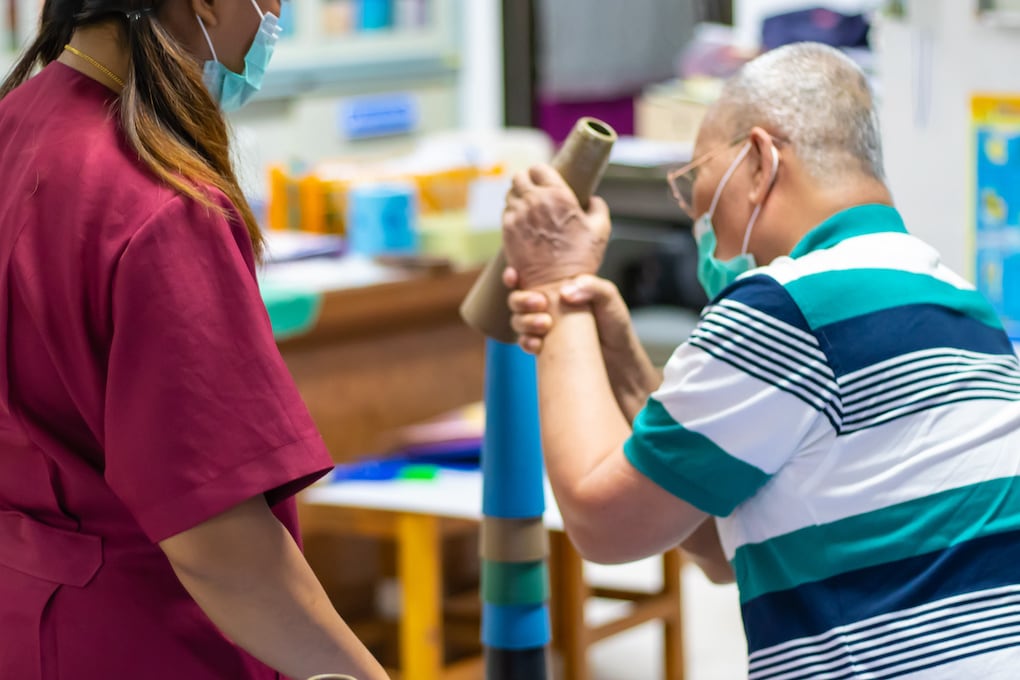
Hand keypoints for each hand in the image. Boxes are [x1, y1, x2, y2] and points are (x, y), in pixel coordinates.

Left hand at [502, 164, 610, 289]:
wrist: (556, 285)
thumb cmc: (580, 259)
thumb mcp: (601, 229)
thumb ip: (597, 207)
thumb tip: (592, 200)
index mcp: (558, 194)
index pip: (539, 168)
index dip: (541, 174)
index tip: (545, 181)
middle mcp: (534, 201)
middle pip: (519, 177)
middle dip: (527, 182)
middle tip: (534, 192)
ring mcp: (517, 216)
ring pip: (510, 193)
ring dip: (518, 197)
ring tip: (529, 208)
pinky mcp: (507, 231)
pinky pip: (505, 212)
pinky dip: (512, 213)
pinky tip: (522, 222)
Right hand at [504, 269, 630, 356]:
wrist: (619, 360)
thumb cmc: (615, 324)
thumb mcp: (610, 298)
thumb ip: (592, 287)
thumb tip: (565, 293)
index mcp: (558, 288)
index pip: (529, 277)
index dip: (513, 276)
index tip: (513, 275)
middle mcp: (547, 306)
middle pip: (516, 299)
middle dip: (521, 300)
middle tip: (540, 303)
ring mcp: (544, 327)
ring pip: (518, 321)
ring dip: (525, 321)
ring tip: (547, 324)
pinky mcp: (545, 348)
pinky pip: (525, 343)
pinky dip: (527, 342)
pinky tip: (538, 344)